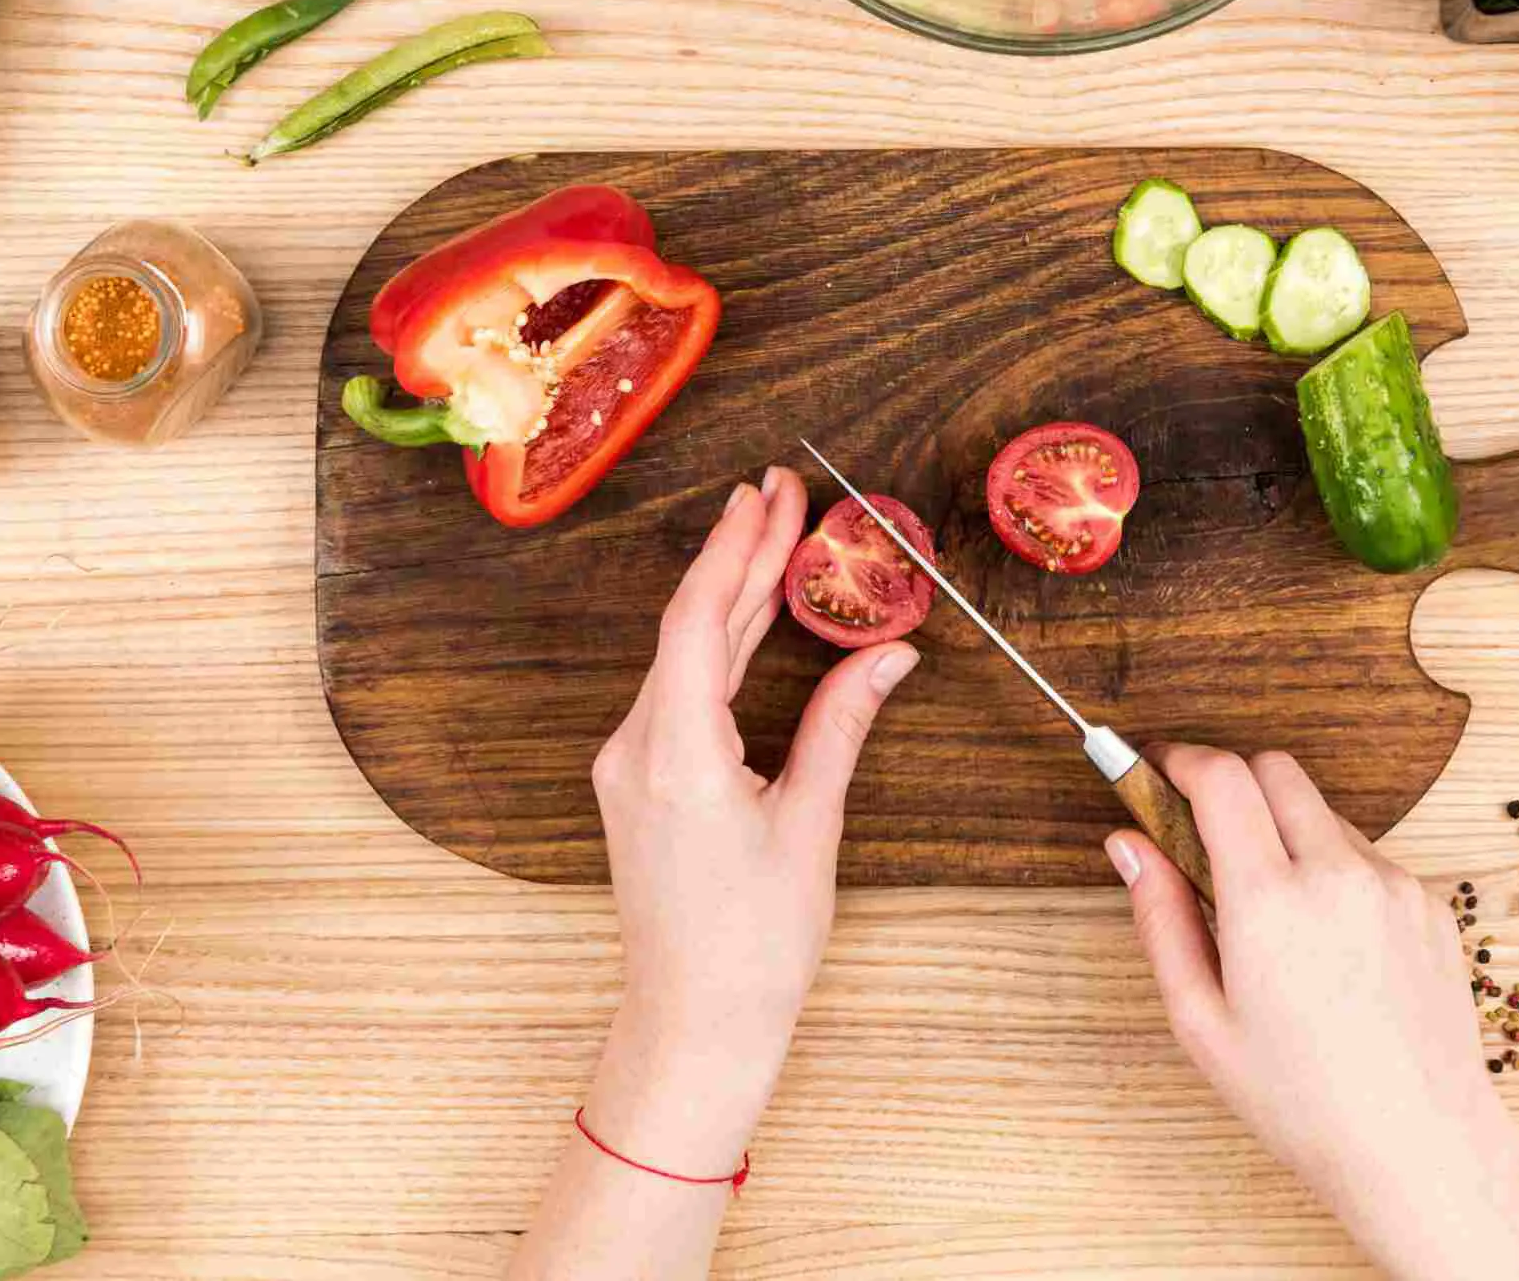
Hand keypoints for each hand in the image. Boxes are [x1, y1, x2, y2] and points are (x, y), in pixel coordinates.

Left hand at [585, 468, 918, 1176]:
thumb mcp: (810, 827)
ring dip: (729, 595)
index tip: (769, 495)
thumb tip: (888, 654)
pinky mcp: (640, 783)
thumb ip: (842, 727)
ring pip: (683, 658)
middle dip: (739, 557)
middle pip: (690, 629)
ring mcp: (630, 766)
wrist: (692, 1026)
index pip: (698, 622)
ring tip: (773, 532)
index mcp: (675, 757)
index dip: (735, 551)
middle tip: (782, 490)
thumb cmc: (753, 946)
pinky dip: (718, 645)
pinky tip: (749, 615)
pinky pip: (678, 692)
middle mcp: (636, 750)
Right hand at [1110, 748, 1518, 1280]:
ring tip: (1272, 915)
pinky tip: (1328, 945)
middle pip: (1275, 769)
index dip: (1180, 759)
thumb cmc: (1302, 1100)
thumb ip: (1160, 918)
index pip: (1222, 777)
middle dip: (1232, 781)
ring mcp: (1393, 885)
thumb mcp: (1200, 1021)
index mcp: (1271, 904)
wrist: (1418, 1145)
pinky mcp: (1429, 903)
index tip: (1157, 767)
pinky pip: (1368, 857)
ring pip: (1323, 813)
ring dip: (1286, 832)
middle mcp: (1338, 877)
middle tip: (1204, 832)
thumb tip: (1128, 844)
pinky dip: (1334, 872)